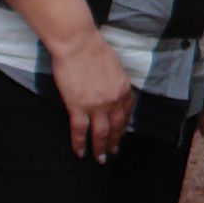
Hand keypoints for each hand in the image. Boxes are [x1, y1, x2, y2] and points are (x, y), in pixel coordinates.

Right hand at [47, 27, 137, 160]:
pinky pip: (80, 131)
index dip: (123, 126)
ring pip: (101, 133)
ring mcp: (96, 105)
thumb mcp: (113, 66)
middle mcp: (113, 100)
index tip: (120, 133)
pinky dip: (80, 143)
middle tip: (112, 152)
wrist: (77, 43)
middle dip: (115, 141)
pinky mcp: (78, 107)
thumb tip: (110, 87)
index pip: (126, 113)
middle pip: (116, 126)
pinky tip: (79, 153)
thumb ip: (114, 81)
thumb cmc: (92, 48)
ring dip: (101, 148)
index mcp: (123, 89)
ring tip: (100, 159)